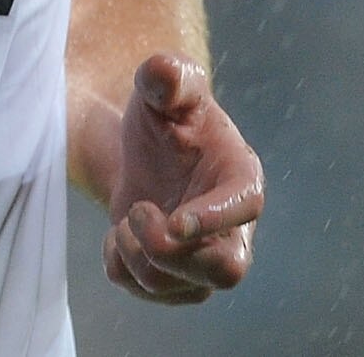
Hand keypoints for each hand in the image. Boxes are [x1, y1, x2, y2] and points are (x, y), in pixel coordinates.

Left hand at [101, 52, 261, 304]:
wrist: (145, 150)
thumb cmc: (166, 115)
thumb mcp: (164, 87)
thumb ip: (167, 75)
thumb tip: (163, 72)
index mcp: (241, 177)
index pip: (245, 207)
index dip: (215, 219)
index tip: (176, 221)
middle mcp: (234, 229)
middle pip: (225, 271)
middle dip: (170, 252)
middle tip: (137, 212)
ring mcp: (206, 261)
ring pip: (175, 288)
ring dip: (135, 254)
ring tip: (127, 215)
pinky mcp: (176, 283)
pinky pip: (143, 291)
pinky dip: (118, 265)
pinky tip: (121, 235)